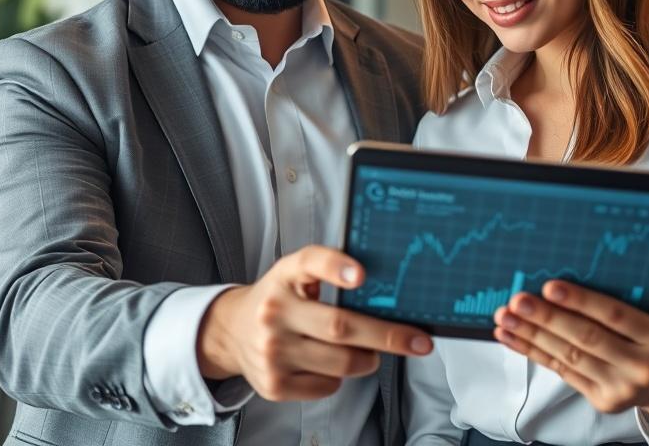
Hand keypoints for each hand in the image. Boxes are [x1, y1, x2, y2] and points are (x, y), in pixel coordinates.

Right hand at [196, 245, 432, 400]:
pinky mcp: (274, 384)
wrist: (230, 331)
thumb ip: (329, 275)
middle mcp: (274, 310)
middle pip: (341, 327)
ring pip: (342, 362)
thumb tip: (385, 291)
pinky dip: (340, 377)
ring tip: (366, 351)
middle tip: (418, 341)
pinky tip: (328, 363)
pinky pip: (328, 385)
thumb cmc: (279, 298)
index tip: (361, 274)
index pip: (310, 262)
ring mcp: (272, 350)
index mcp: (285, 275)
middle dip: (388, 336)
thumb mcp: (295, 275)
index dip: (336, 266)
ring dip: (367, 359)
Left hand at [493, 233, 648, 426]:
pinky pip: (561, 372)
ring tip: (505, 316)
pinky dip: (532, 352)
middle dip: (547, 318)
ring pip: (568, 356)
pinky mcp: (601, 400)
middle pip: (586, 338)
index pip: (615, 315)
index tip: (550, 286)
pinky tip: (511, 337)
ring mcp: (621, 387)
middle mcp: (642, 365)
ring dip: (531, 335)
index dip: (581, 301)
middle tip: (517, 300)